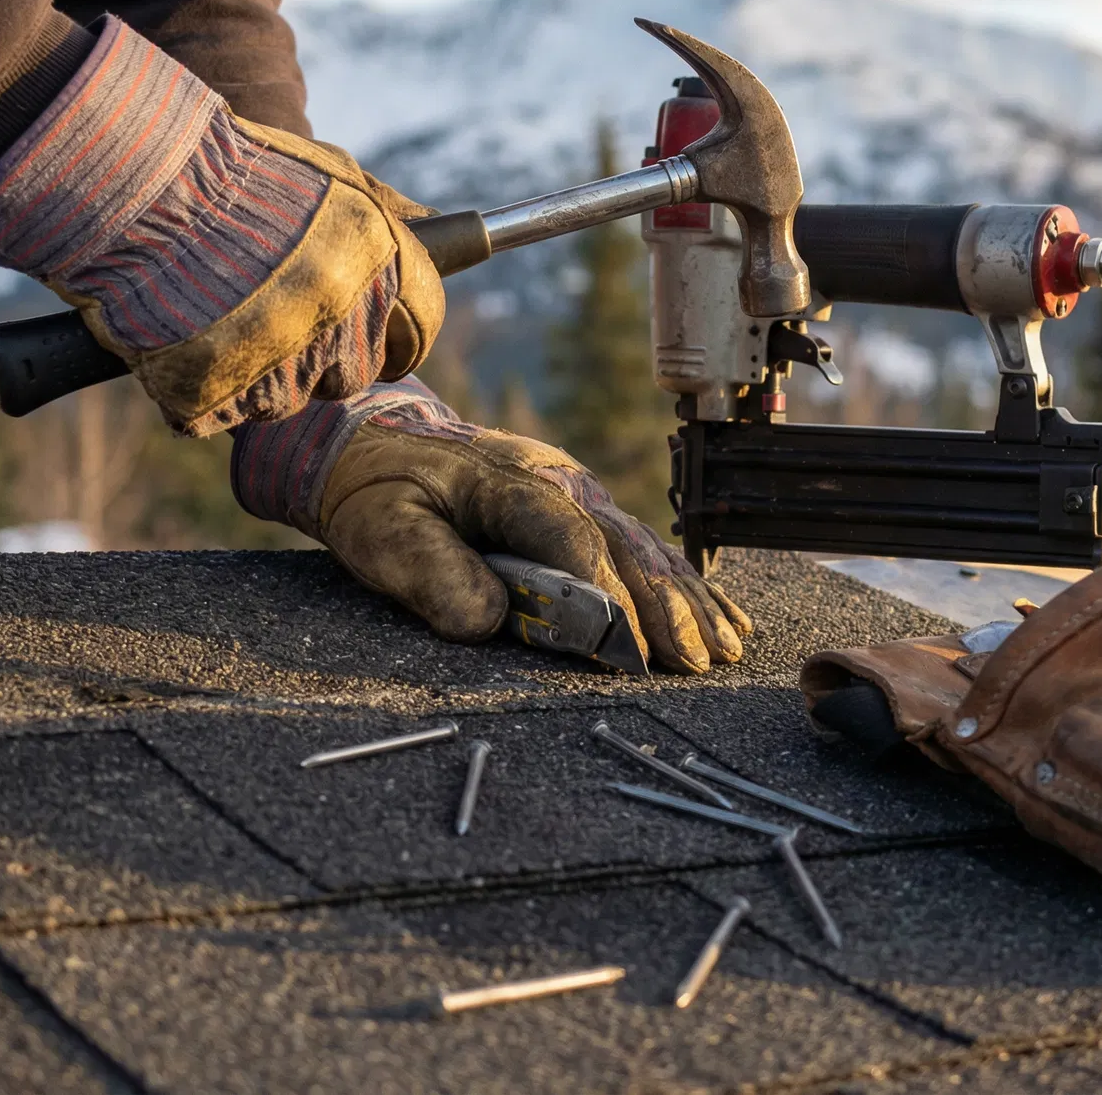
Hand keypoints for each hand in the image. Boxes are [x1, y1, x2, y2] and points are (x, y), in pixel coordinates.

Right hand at [0, 17, 443, 435]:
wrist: (129, 177)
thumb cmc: (228, 167)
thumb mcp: (326, 171)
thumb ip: (386, 212)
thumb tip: (437, 228)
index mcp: (377, 264)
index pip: (415, 337)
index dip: (393, 341)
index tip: (368, 337)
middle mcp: (339, 315)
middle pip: (349, 376)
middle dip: (320, 356)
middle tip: (271, 315)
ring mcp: (276, 359)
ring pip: (284, 402)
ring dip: (257, 373)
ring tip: (218, 315)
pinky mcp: (211, 393)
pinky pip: (220, 414)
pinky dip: (200, 388)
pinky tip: (182, 337)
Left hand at [232, 380, 752, 672]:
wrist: (376, 442)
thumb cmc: (379, 491)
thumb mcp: (382, 530)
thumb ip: (430, 574)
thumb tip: (490, 619)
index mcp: (511, 484)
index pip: (573, 543)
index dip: (607, 598)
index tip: (632, 653)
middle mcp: (558, 482)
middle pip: (626, 547)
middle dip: (668, 607)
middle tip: (698, 660)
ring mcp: (576, 491)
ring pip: (644, 548)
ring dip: (687, 599)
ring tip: (724, 647)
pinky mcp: (580, 508)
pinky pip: (640, 547)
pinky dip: (682, 583)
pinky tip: (719, 613)